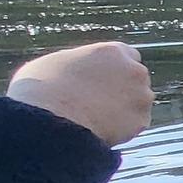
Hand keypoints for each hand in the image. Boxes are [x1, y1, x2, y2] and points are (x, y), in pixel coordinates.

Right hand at [8, 42, 152, 146]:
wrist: (49, 122)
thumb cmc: (41, 90)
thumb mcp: (54, 64)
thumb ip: (77, 63)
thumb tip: (75, 69)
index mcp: (112, 51)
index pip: (127, 55)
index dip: (114, 69)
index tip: (104, 79)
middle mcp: (134, 70)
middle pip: (135, 79)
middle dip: (123, 88)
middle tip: (100, 102)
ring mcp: (141, 96)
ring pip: (138, 102)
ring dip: (125, 108)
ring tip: (97, 119)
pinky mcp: (141, 121)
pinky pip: (135, 124)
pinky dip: (123, 128)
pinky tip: (102, 131)